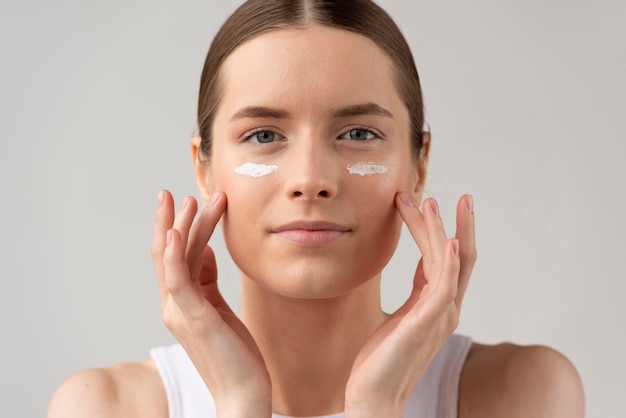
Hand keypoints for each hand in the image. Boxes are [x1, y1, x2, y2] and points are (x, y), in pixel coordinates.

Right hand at [151, 190, 270, 416]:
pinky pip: (179, 281)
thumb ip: (206, 280)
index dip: (173, 228)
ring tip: (191, 200)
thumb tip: (205, 250)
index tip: (182, 202)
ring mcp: (180, 312)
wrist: (243, 392)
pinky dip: (173, 255)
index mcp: (180, 302)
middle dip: (167, 220)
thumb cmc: (234, 352)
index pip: (171, 258)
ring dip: (180, 227)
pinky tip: (174, 232)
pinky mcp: (195, 318)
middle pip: (163, 254)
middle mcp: (173, 305)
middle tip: (168, 193)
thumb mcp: (218, 307)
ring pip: (173, 260)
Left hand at [344, 193, 475, 416]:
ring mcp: (438, 316)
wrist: (374, 395)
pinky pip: (443, 287)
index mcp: (438, 305)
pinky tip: (448, 242)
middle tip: (463, 196)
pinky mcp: (425, 324)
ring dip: (442, 231)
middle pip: (461, 257)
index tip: (429, 203)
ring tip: (431, 203)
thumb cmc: (383, 358)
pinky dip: (449, 263)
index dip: (442, 230)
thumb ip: (417, 291)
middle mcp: (445, 308)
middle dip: (462, 225)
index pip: (447, 259)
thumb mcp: (402, 313)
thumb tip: (422, 266)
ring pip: (449, 263)